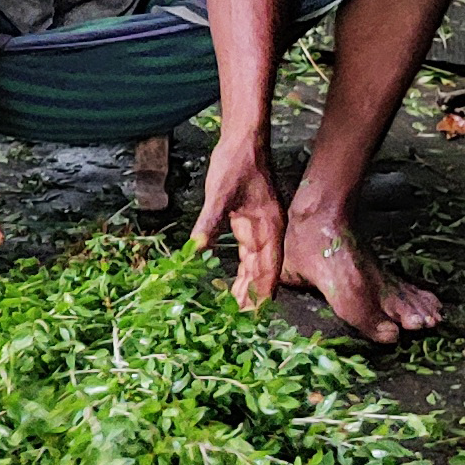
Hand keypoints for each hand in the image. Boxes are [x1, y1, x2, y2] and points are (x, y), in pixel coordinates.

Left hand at [191, 129, 282, 307]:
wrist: (243, 140)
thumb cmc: (236, 164)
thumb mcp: (219, 194)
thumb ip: (208, 223)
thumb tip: (196, 249)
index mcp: (268, 227)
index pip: (268, 270)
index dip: (262, 295)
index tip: (254, 317)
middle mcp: (269, 231)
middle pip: (264, 273)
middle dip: (253, 298)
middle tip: (238, 323)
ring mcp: (260, 229)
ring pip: (256, 266)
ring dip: (247, 288)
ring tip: (236, 312)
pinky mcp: (250, 224)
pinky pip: (248, 255)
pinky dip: (242, 272)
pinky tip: (234, 286)